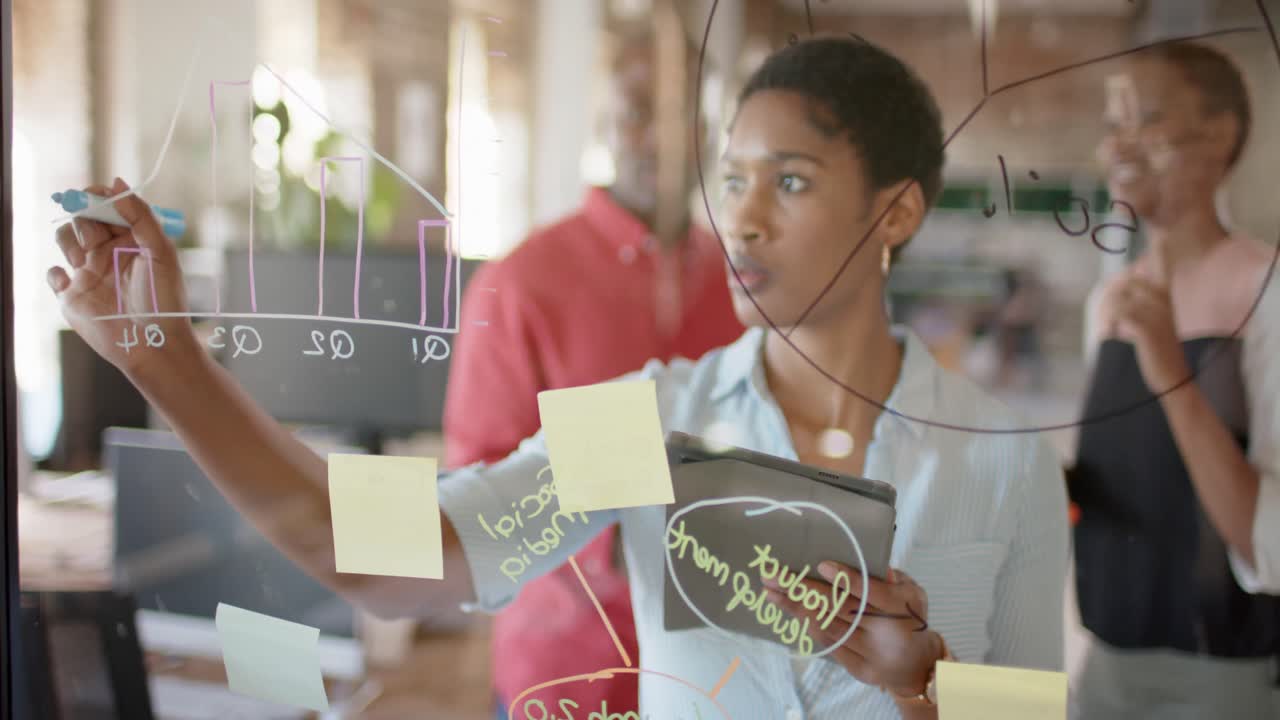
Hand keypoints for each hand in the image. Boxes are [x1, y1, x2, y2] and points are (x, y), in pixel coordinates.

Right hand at [47, 178, 197, 375]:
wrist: (152, 344)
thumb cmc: (164, 299)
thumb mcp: (160, 251)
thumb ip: (141, 216)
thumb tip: (117, 182)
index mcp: (131, 240)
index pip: (107, 207)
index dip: (97, 197)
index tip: (92, 194)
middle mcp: (108, 253)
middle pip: (82, 218)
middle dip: (82, 216)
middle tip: (93, 231)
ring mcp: (88, 273)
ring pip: (63, 240)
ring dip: (68, 239)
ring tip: (85, 257)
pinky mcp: (72, 296)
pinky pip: (53, 274)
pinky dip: (56, 272)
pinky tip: (72, 280)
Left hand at [764, 561, 942, 697]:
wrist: (918, 666)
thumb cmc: (908, 619)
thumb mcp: (913, 593)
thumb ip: (894, 579)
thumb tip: (878, 565)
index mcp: (899, 608)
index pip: (869, 592)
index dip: (845, 579)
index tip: (820, 565)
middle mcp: (884, 633)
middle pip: (839, 609)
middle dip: (802, 590)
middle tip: (772, 575)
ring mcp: (871, 654)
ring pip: (828, 627)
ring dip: (796, 609)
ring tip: (771, 593)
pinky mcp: (859, 668)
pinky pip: (829, 644)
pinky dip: (809, 627)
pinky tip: (791, 611)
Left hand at [1112, 262, 1187, 392]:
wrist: (1173, 378)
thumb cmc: (1158, 349)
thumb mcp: (1154, 321)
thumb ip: (1138, 302)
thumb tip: (1119, 285)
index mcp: (1165, 295)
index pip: (1162, 263)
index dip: (1160, 250)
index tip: (1158, 235)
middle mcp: (1163, 300)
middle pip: (1124, 285)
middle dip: (1108, 302)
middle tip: (1104, 322)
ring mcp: (1157, 314)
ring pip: (1119, 302)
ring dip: (1107, 317)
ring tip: (1107, 332)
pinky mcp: (1147, 329)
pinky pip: (1120, 318)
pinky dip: (1110, 327)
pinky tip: (1112, 337)